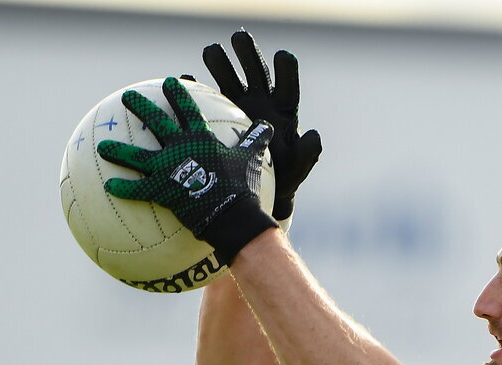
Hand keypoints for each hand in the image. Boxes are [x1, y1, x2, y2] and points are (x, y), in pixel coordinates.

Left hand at [97, 76, 276, 264]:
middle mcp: (179, 148)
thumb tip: (266, 126)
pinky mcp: (160, 190)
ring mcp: (166, 168)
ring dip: (118, 151)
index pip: (186, 109)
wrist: (231, 215)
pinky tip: (109, 186)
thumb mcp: (250, 161)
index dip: (177, 94)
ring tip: (102, 147)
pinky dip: (123, 188)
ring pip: (136, 156)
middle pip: (154, 122)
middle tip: (127, 97)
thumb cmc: (242, 189)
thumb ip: (254, 142)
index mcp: (200, 138)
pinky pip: (136, 189)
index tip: (169, 83)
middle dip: (140, 107)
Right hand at [203, 29, 321, 220]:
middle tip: (239, 38)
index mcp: (283, 108)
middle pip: (254, 70)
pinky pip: (204, 97)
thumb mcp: (298, 168)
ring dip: (220, 62)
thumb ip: (308, 153)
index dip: (286, 70)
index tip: (283, 56)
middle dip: (248, 52)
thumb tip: (314, 136)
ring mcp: (237, 104)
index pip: (287, 84)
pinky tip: (187, 79)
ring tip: (211, 51)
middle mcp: (260, 100)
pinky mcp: (217, 113)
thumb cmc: (282, 177)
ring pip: (228, 77)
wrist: (257, 189)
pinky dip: (195, 88)